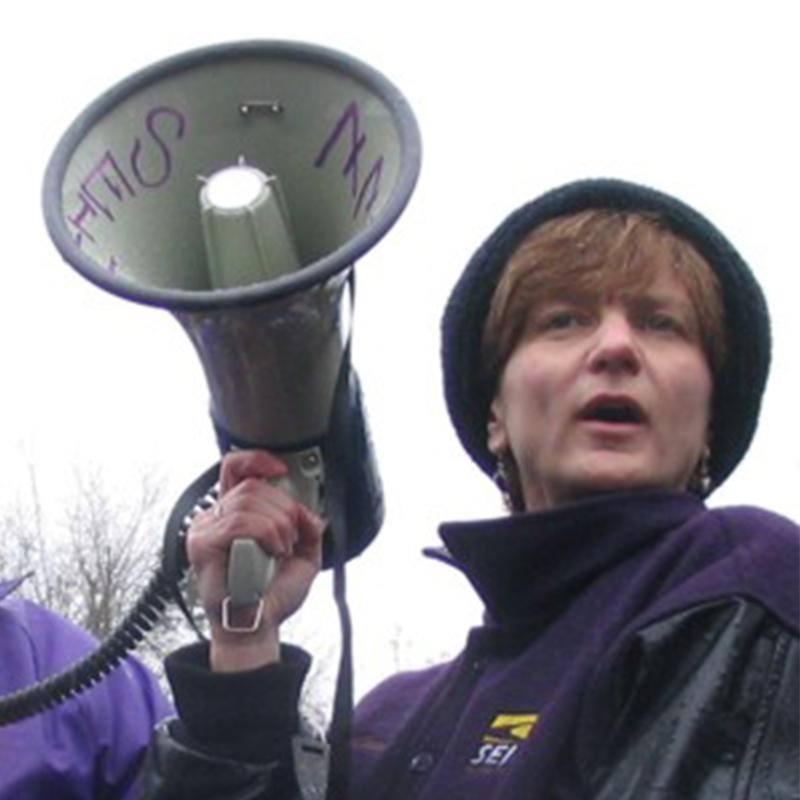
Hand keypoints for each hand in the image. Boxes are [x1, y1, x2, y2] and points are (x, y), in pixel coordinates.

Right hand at [187, 449, 324, 670]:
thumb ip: (308, 527)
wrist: (260, 625)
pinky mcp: (202, 544)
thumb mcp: (304, 553)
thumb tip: (309, 512)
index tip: (281, 470)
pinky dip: (265, 534)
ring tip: (281, 548)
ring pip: (248, 502)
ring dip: (277, 525)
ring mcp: (206, 528)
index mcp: (236, 511)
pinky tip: (272, 551)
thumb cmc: (272, 593)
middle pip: (253, 486)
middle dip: (283, 508)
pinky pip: (239, 523)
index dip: (258, 460)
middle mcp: (217, 516)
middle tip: (291, 535)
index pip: (236, 468)